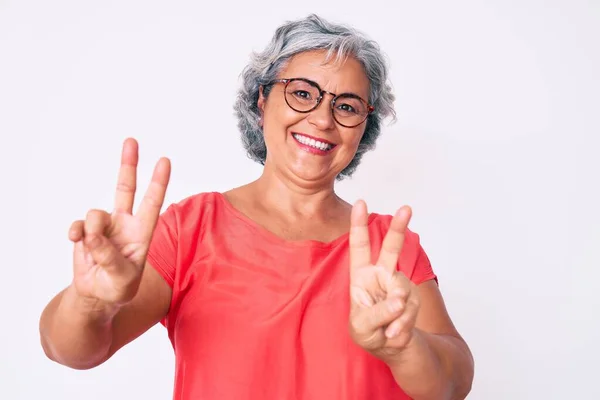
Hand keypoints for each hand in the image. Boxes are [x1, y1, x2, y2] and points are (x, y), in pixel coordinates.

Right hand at [68, 138, 170, 306]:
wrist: (96, 296)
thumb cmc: (119, 287)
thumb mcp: (122, 279)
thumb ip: (110, 257)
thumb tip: (93, 234)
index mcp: (142, 233)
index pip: (153, 203)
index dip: (159, 182)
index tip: (165, 160)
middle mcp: (125, 224)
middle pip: (126, 188)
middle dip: (128, 164)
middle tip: (131, 140)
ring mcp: (105, 226)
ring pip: (95, 214)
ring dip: (92, 232)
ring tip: (94, 251)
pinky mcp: (85, 232)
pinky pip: (78, 225)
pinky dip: (76, 233)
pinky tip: (76, 242)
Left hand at [348, 200, 420, 361]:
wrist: (396, 350)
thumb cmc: (369, 333)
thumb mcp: (362, 326)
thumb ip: (378, 312)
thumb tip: (399, 299)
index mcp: (361, 276)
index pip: (360, 247)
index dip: (359, 225)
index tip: (361, 203)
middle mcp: (381, 276)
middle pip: (391, 249)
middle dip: (398, 228)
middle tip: (406, 208)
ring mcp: (399, 286)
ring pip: (401, 293)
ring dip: (393, 317)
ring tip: (386, 330)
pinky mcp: (414, 298)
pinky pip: (409, 310)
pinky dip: (401, 326)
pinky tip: (394, 333)